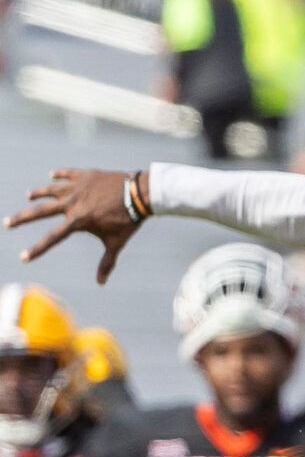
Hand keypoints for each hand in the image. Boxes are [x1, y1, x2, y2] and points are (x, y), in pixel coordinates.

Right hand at [5, 168, 145, 282]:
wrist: (139, 194)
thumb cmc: (128, 221)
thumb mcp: (116, 243)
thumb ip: (106, 262)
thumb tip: (101, 282)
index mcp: (78, 221)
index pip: (53, 238)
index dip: (38, 249)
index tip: (24, 258)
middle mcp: (72, 202)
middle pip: (40, 211)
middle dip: (22, 218)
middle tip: (7, 223)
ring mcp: (77, 187)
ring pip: (50, 189)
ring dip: (39, 193)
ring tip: (29, 196)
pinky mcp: (85, 175)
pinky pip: (67, 173)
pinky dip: (59, 174)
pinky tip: (52, 175)